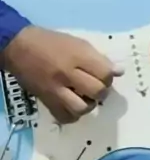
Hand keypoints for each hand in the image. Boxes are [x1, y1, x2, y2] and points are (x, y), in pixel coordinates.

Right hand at [2, 26, 123, 123]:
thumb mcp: (78, 42)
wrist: (21, 47)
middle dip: (102, 91)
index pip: (105, 73)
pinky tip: (73, 106)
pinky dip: (73, 115)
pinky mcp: (46, 100)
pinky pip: (65, 117)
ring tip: (87, 97)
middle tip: (97, 86)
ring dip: (89, 105)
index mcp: (77, 55)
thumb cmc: (52, 42)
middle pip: (96, 91)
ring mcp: (56, 89)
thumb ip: (99, 58)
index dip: (110, 76)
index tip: (106, 75)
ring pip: (81, 108)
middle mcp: (67, 74)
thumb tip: (119, 71)